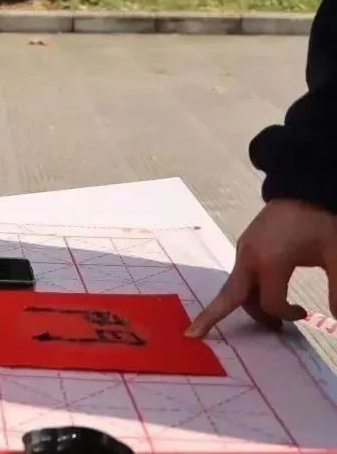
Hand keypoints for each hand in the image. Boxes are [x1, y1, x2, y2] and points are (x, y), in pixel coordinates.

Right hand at [187, 199, 336, 337]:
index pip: (270, 303)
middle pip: (229, 296)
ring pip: (236, 287)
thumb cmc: (320, 222)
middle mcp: (249, 257)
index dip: (287, 316)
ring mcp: (244, 249)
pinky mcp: (246, 244)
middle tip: (199, 335)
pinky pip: (241, 274)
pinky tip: (263, 294)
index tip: (305, 313)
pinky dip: (248, 290)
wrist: (304, 188)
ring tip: (269, 317)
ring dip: (246, 304)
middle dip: (212, 316)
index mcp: (270, 262)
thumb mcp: (335, 256)